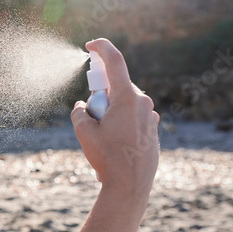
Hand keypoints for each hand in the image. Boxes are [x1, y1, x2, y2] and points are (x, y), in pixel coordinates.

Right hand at [71, 38, 158, 197]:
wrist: (130, 186)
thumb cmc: (108, 158)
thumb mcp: (84, 132)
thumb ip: (79, 112)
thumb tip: (82, 106)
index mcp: (127, 98)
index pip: (115, 61)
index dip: (102, 48)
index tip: (90, 45)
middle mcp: (143, 103)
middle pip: (117, 87)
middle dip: (100, 95)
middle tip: (91, 115)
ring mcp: (151, 117)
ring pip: (124, 103)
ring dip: (110, 111)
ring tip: (103, 136)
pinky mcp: (153, 130)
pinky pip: (133, 117)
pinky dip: (120, 122)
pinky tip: (115, 143)